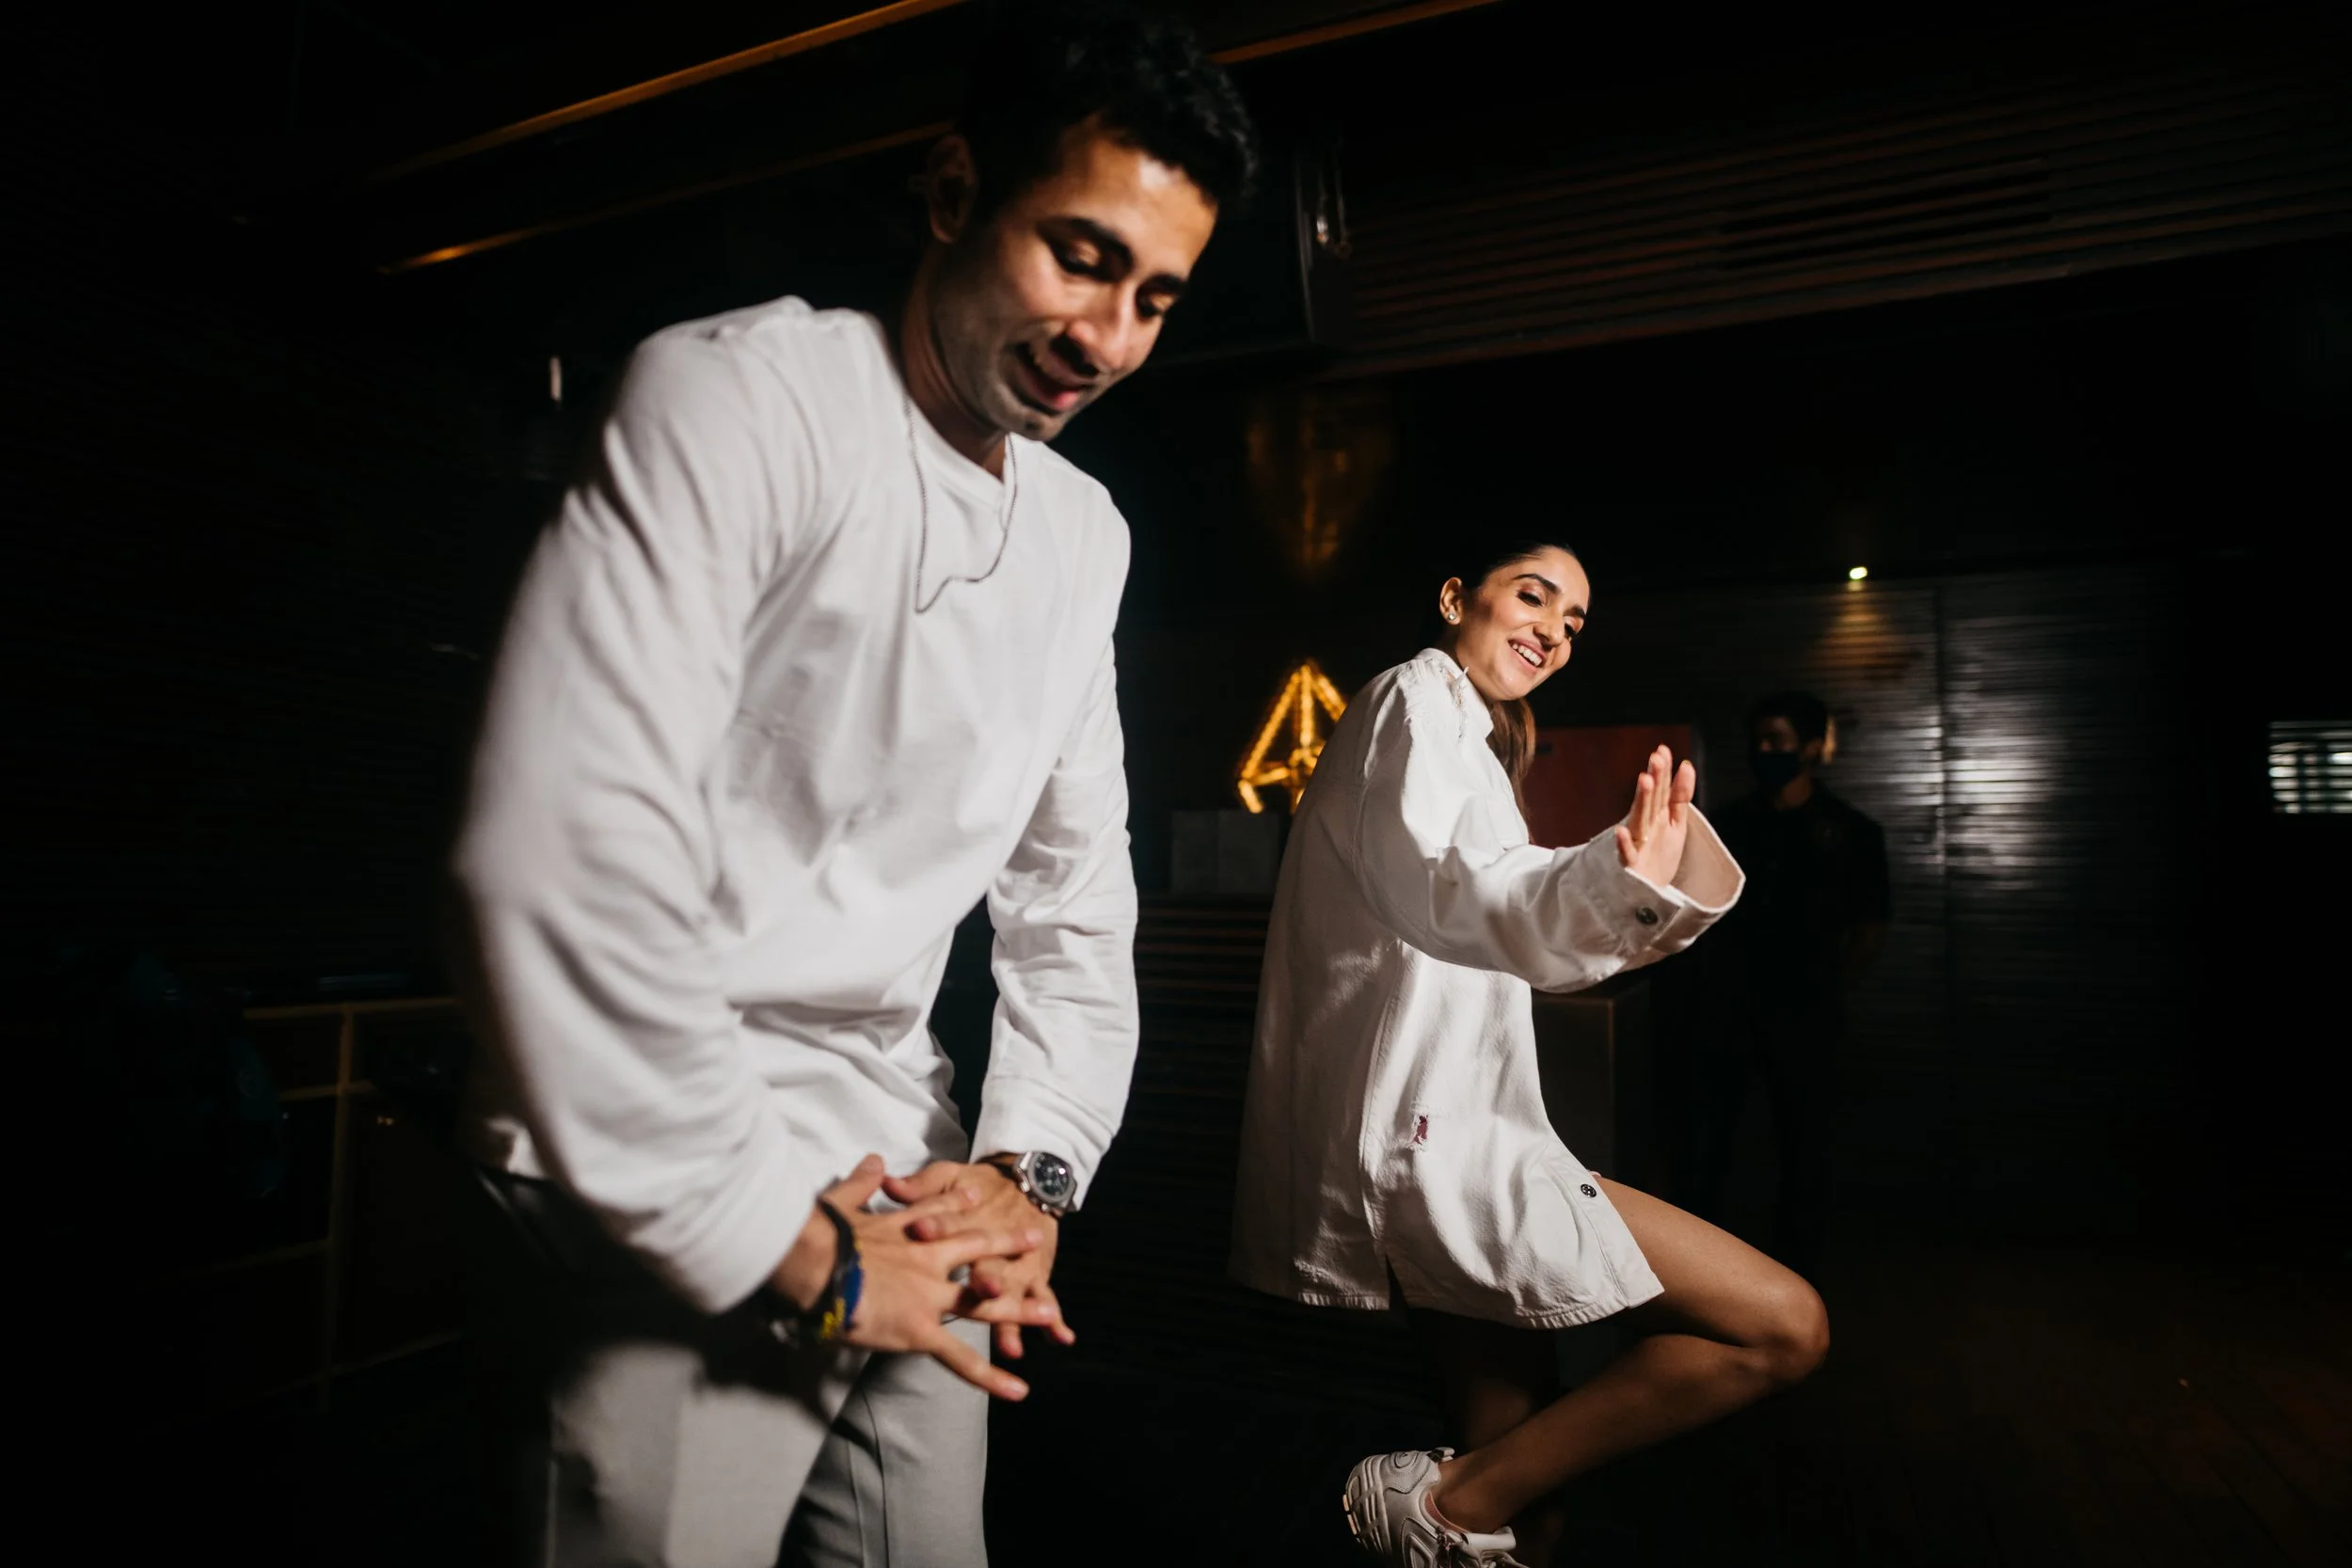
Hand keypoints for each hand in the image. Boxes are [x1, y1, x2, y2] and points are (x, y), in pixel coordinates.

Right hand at [771, 1154, 1045, 1399]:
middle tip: (1034, 1238)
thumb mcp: (842, 1201)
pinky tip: (1017, 1389)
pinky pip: (960, 1358)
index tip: (979, 1193)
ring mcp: (929, 1295)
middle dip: (1006, 1244)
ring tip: (1047, 1313)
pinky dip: (990, 1377)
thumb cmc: (819, 1237)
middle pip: (976, 1248)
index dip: (960, 1203)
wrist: (814, 1265)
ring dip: (1016, 1309)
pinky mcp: (921, 1329)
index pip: (940, 1211)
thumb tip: (874, 1160)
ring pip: (982, 1303)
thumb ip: (862, 1181)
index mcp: (906, 1231)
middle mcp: (927, 1259)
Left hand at [886, 1159, 1074, 1360]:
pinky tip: (1062, 1337)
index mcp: (964, 1219)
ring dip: (1015, 1314)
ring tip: (1011, 1344)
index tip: (920, 1230)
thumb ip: (920, 1185)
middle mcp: (992, 1247)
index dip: (935, 1225)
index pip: (948, 1223)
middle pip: (987, 1265)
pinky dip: (1056, 1319)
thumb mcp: (949, 1176)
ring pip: (1015, 1291)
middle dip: (986, 1279)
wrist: (1028, 1181)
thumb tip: (889, 1183)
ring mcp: (1016, 1265)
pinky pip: (1046, 1297)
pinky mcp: (1036, 1275)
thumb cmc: (978, 1183)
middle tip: (985, 1289)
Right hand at [1614, 744, 1695, 888]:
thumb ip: (1680, 795)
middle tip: (1656, 758)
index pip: (1662, 789)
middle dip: (1654, 779)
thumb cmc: (1660, 856)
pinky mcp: (1631, 865)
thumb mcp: (1676, 823)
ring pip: (1639, 819)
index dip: (1663, 771)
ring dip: (1641, 801)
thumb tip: (1687, 765)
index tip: (1663, 749)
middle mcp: (1646, 826)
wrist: (1649, 893)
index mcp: (1658, 815)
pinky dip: (1622, 843)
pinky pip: (1626, 853)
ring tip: (1644, 781)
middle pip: (1651, 800)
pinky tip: (1621, 831)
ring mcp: (1637, 844)